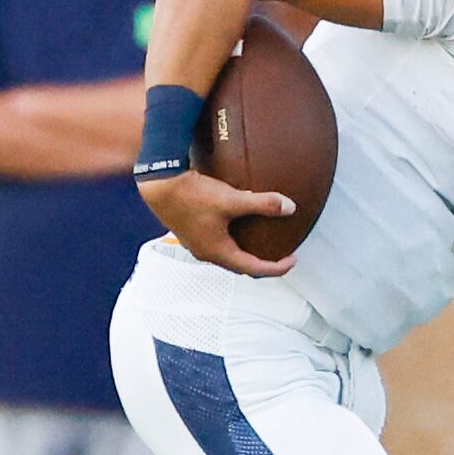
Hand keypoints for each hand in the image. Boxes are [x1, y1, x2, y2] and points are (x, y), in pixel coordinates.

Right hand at [140, 169, 298, 277]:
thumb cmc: (192, 195)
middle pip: (240, 266)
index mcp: (218, 252)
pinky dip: (233, 240)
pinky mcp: (191, 232)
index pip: (254, 269)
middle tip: (280, 253)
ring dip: (245, 251)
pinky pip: (217, 243)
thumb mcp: (232, 200)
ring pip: (227, 255)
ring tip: (260, 240)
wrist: (160, 185)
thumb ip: (262, 204)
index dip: (277, 268)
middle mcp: (207, 253)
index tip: (293, 260)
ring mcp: (197, 244)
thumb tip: (289, 207)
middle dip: (262, 262)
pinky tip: (236, 224)